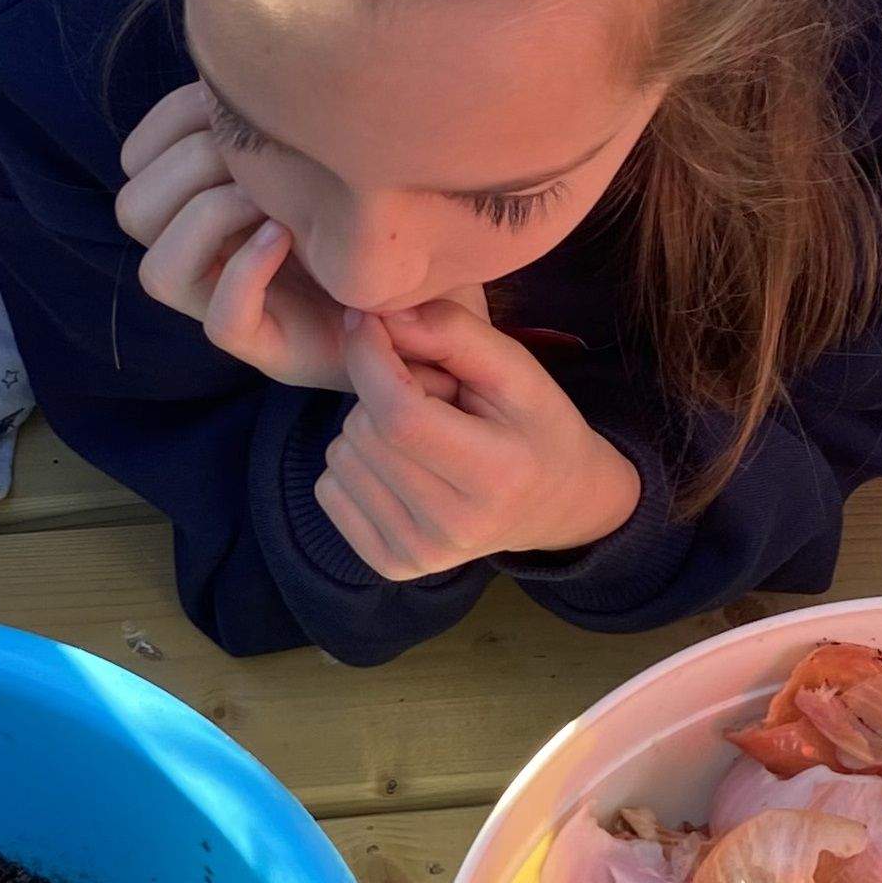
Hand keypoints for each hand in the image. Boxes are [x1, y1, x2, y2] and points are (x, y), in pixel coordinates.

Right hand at [121, 83, 378, 390]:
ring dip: (208, 221)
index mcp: (204, 200)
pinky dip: (248, 273)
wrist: (439, 286)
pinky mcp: (272, 349)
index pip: (137, 162)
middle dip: (190, 167)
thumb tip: (244, 56)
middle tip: (257, 155)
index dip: (170, 123)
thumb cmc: (384, 207)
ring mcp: (233, 304)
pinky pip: (223, 322)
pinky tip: (289, 236)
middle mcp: (205, 256)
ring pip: (158, 273)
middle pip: (134, 210)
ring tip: (270, 200)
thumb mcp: (324, 139)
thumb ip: (276, 107)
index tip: (230, 100)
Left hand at [317, 302, 641, 579]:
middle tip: (431, 399)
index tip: (367, 322)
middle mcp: (453, 528)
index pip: (401, 416)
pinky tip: (401, 464)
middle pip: (365, 433)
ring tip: (422, 434)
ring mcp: (418, 556)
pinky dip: (355, 464)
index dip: (371, 359)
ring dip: (368, 429)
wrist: (552, 506)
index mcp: (495, 477)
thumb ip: (455, 334)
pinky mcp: (390, 566)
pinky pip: (329, 490)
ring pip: (341, 457)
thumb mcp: (518, 371)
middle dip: (382, 394)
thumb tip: (382, 316)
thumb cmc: (534, 427)